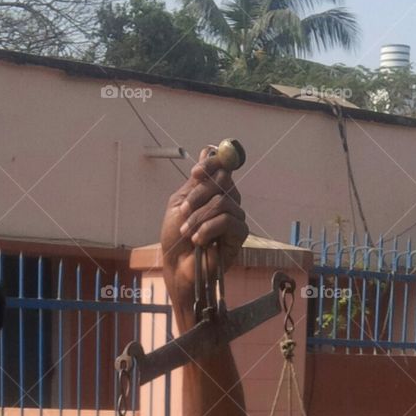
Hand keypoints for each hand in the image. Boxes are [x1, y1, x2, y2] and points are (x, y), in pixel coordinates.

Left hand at [160, 145, 248, 322]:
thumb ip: (195, 181)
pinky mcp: (240, 234)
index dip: (213, 163)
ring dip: (199, 216)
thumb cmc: (175, 239)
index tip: (196, 172)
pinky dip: (209, 229)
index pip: (222, 166)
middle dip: (199, 195)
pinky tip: (199, 241)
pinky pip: (229, 221)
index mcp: (212, 191)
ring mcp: (234, 217)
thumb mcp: (180, 204)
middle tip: (183, 211)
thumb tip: (208, 148)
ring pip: (223, 201)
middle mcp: (227, 200)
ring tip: (186, 232)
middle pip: (224, 180)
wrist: (177, 267)